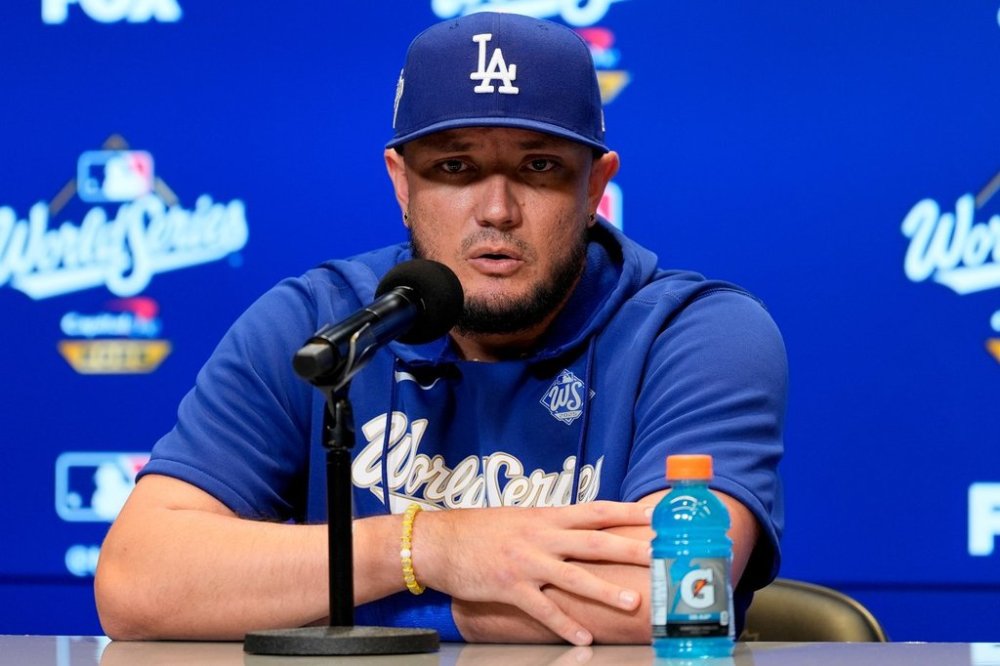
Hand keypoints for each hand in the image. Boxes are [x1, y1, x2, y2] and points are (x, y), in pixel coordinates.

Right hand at [413, 502, 651, 645]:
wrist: (441, 542)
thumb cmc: (480, 530)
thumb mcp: (520, 518)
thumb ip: (551, 525)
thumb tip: (580, 529)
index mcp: (545, 517)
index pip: (594, 511)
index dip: (625, 512)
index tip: (653, 516)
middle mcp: (541, 537)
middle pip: (594, 541)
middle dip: (629, 549)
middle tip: (658, 556)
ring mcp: (527, 563)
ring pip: (574, 577)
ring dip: (606, 590)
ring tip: (633, 602)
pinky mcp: (510, 587)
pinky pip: (543, 609)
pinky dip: (565, 624)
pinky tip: (584, 636)